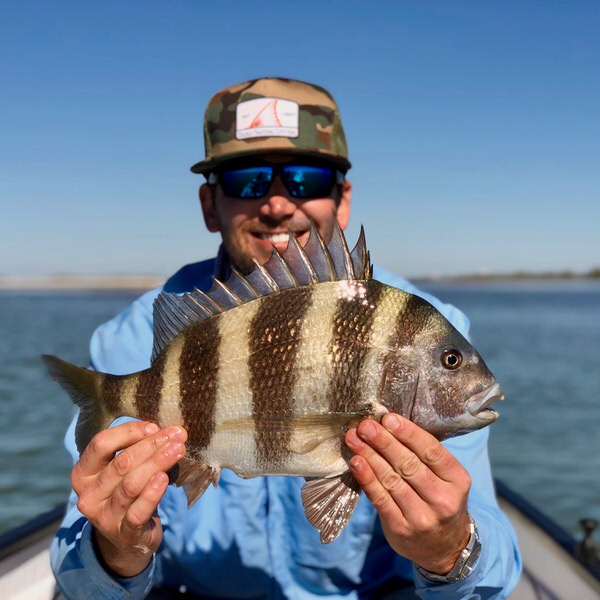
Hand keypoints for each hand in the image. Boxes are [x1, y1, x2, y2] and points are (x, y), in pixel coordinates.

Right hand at [71, 421, 186, 576]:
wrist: (127, 537)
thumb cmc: (126, 491)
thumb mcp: (124, 470)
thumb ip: (136, 449)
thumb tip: (164, 431)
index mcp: (83, 473)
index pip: (101, 444)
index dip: (129, 432)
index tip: (154, 427)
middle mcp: (88, 495)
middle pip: (122, 463)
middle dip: (152, 445)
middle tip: (178, 435)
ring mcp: (103, 516)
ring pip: (131, 484)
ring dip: (158, 463)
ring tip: (178, 450)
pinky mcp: (123, 533)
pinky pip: (137, 512)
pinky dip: (152, 493)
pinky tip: (164, 479)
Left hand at [345, 414, 471, 574]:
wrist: (445, 548)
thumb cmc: (439, 499)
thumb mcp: (445, 478)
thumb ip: (423, 455)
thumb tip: (389, 423)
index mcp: (457, 480)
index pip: (431, 451)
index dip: (408, 433)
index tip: (387, 418)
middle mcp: (442, 500)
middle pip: (409, 464)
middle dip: (383, 442)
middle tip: (365, 425)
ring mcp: (421, 517)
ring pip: (391, 480)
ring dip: (370, 456)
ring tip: (354, 439)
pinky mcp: (400, 529)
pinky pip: (380, 499)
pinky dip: (366, 478)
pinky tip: (356, 462)